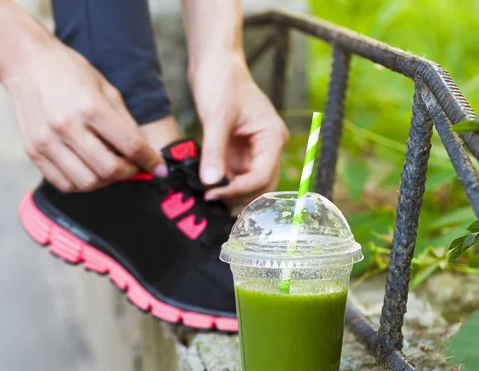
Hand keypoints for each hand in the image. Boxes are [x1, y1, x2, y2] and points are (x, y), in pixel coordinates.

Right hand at [1, 40, 166, 191]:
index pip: (130, 146)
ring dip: (106, 181)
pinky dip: (82, 184)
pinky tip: (88, 171)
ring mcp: (47, 141)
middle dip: (128, 173)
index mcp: (90, 107)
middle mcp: (67, 126)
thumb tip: (146, 152)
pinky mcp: (33, 152)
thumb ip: (126, 123)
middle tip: (133, 167)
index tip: (159, 169)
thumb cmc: (69, 72)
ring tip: (110, 168)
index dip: (150, 161)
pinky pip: (64, 184)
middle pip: (109, 170)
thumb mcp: (106, 88)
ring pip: (87, 183)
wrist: (24, 61)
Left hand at [190, 53, 288, 203]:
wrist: (215, 62)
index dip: (237, 190)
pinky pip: (235, 176)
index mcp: (272, 138)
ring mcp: (255, 152)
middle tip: (210, 200)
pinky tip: (207, 185)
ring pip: (248, 185)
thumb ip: (214, 151)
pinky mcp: (240, 152)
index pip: (261, 177)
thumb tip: (211, 183)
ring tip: (206, 194)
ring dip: (230, 193)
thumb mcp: (216, 117)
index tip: (212, 194)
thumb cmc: (222, 81)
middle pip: (261, 187)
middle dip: (238, 196)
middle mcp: (269, 148)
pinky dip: (223, 184)